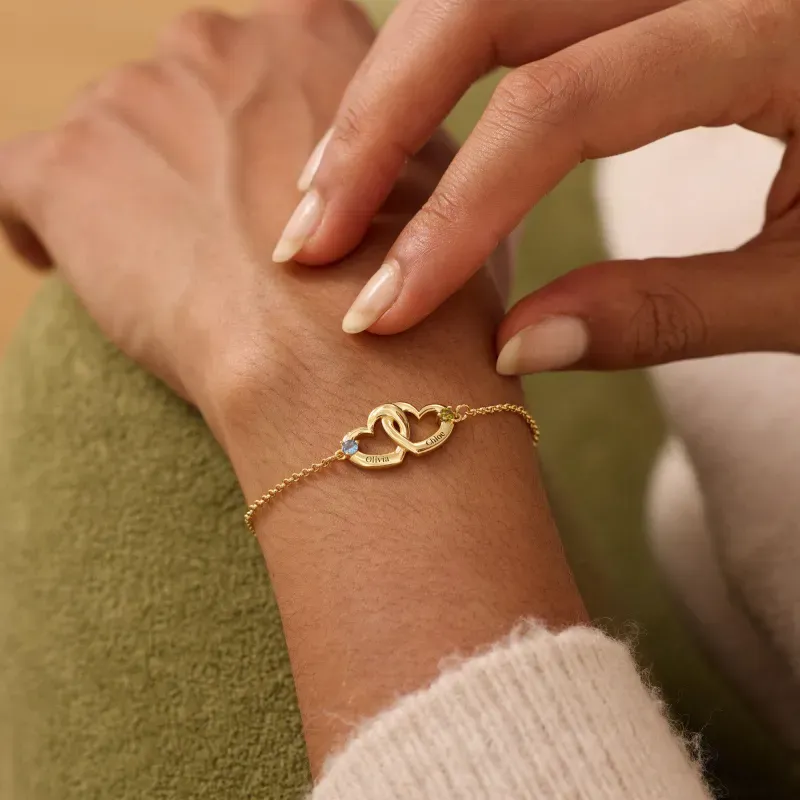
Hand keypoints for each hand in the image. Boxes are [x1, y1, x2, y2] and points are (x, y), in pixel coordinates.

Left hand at [0, 1, 383, 423]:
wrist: (335, 358)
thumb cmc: (400, 288)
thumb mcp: (420, 185)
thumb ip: (373, 149)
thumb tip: (357, 171)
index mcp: (307, 34)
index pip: (255, 53)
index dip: (247, 113)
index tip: (248, 168)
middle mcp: (215, 43)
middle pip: (175, 89)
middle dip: (186, 150)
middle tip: (209, 232)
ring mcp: (133, 98)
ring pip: (105, 134)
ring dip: (124, 192)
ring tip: (154, 269)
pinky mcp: (67, 168)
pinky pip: (23, 181)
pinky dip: (41, 221)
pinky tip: (62, 259)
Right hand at [279, 0, 799, 371]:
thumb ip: (660, 313)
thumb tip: (514, 351)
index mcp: (777, 30)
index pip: (564, 107)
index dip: (458, 214)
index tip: (384, 310)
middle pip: (492, 2)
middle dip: (380, 125)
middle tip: (310, 234)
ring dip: (392, 82)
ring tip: (329, 185)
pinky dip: (443, 52)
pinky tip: (399, 122)